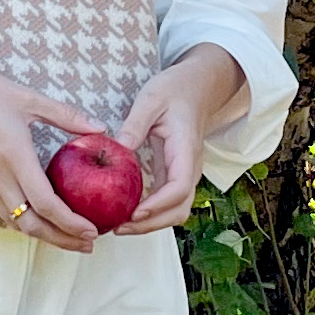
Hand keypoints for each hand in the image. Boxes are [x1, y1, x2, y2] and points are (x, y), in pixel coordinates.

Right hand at [0, 51, 108, 249]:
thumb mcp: (27, 97)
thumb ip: (66, 115)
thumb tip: (101, 128)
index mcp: (14, 156)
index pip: (46, 204)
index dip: (71, 223)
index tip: (93, 231)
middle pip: (31, 225)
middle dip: (61, 240)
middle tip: (87, 245)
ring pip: (14, 221)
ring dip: (42, 233)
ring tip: (68, 235)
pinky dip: (22, 218)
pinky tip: (39, 214)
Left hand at [117, 47, 241, 234]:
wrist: (196, 87)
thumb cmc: (175, 90)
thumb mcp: (151, 98)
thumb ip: (135, 123)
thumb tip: (118, 149)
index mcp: (186, 150)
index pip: (179, 187)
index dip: (158, 205)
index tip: (134, 213)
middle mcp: (190, 168)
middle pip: (179, 209)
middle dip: (151, 225)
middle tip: (118, 227)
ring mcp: (185, 174)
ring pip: (175, 211)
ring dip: (150, 224)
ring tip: (119, 225)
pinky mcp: (175, 175)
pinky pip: (167, 203)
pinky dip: (150, 214)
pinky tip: (125, 212)